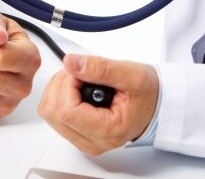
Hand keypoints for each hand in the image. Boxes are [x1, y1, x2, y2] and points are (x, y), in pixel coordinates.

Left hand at [38, 54, 158, 154]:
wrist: (156, 104)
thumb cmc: (148, 93)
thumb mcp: (131, 74)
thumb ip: (100, 68)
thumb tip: (71, 62)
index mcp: (108, 131)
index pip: (66, 111)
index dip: (68, 84)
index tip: (82, 72)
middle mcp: (93, 141)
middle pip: (52, 112)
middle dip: (61, 84)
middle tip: (81, 74)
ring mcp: (83, 139)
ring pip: (48, 113)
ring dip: (58, 89)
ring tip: (80, 80)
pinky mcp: (77, 133)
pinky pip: (52, 114)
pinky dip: (58, 95)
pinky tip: (76, 88)